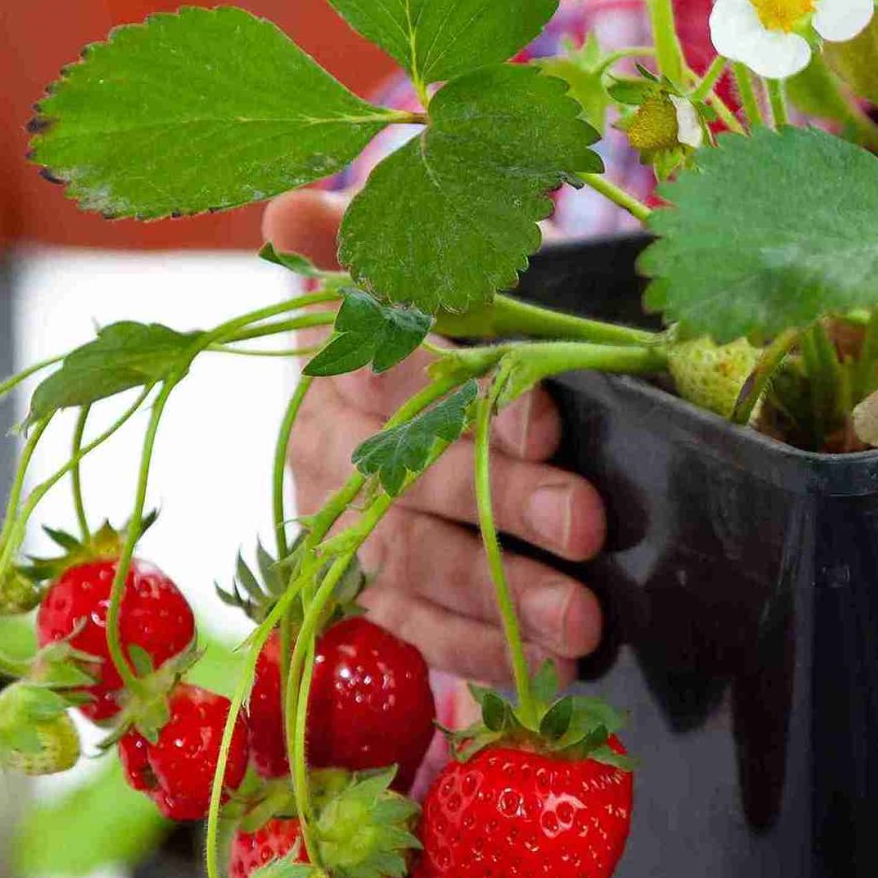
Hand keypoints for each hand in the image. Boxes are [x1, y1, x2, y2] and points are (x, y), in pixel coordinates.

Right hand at [261, 191, 607, 685]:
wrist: (423, 377)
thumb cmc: (455, 312)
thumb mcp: (449, 259)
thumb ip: (393, 237)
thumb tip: (289, 212)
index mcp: (345, 349)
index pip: (393, 366)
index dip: (465, 394)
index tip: (548, 416)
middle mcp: (333, 439)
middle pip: (412, 474)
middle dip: (504, 503)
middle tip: (588, 523)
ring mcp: (344, 520)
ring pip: (411, 560)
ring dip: (498, 595)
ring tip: (581, 621)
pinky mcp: (366, 587)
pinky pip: (411, 627)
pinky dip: (477, 650)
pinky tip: (544, 666)